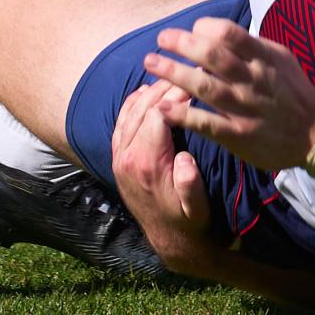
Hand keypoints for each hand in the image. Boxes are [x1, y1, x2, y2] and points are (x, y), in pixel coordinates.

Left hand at [109, 79, 216, 273]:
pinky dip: (132, 104)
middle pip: (142, 107)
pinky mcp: (118, 158)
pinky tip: (146, 92)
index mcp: (147, 164)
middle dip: (165, 87)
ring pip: (130, 111)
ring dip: (150, 92)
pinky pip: (121, 122)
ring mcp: (119, 157)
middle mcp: (127, 157)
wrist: (169, 241)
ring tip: (172, 78)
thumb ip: (190, 186)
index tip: (195, 83)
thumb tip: (185, 160)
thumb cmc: (189, 221)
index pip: (158, 114)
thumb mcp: (197, 209)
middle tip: (186, 72)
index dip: (176, 95)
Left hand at [145, 16, 314, 175]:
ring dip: (174, 74)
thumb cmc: (294, 92)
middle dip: (182, 44)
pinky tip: (162, 107)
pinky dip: (183, 114)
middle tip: (161, 38)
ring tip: (151, 63)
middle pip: (213, 57)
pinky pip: (206, 123)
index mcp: (264, 58)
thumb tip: (219, 32)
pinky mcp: (239, 135)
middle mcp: (253, 80)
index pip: (230, 33)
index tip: (191, 29)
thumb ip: (252, 46)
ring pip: (205, 88)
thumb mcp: (281, 58)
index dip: (205, 28)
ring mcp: (245, 108)